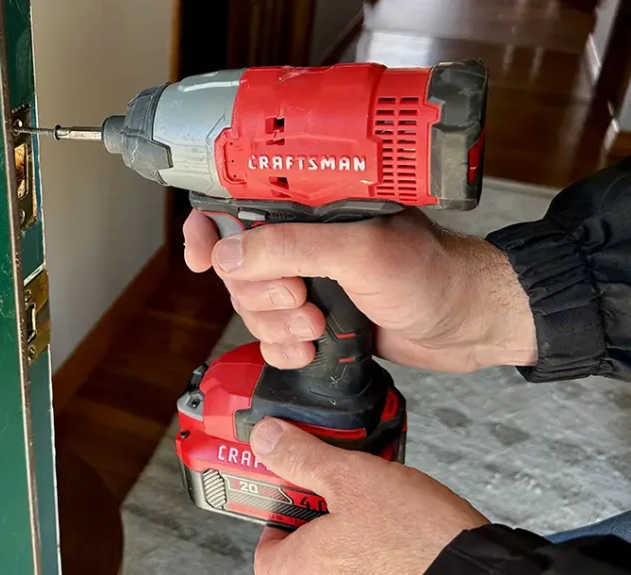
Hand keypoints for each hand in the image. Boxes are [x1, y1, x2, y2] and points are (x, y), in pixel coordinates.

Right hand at [183, 208, 536, 371]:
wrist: (467, 325)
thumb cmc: (430, 274)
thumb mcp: (360, 253)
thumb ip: (291, 248)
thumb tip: (226, 254)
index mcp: (309, 209)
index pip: (236, 207)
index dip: (208, 230)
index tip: (201, 259)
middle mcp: (302, 242)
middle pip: (235, 268)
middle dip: (262, 294)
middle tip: (304, 298)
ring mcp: (306, 282)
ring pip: (250, 307)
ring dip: (278, 326)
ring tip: (320, 326)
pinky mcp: (314, 320)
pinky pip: (271, 338)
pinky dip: (286, 350)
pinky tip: (314, 350)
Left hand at [249, 418, 487, 574]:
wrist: (475, 566)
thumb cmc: (415, 536)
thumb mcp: (350, 478)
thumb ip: (302, 458)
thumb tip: (266, 438)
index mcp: (300, 569)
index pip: (265, 549)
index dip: (274, 514)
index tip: (289, 487)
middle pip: (301, 546)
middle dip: (315, 510)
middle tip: (332, 481)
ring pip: (336, 548)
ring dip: (345, 518)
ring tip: (365, 489)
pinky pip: (366, 555)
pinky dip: (371, 532)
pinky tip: (390, 508)